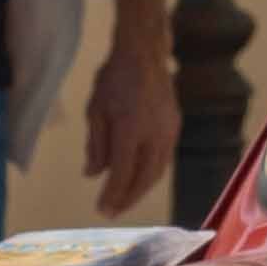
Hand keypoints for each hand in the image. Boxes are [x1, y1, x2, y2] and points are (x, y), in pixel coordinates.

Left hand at [83, 42, 173, 216]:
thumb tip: (92, 175)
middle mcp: (153, 136)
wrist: (144, 54)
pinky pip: (163, 160)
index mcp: (130, 131)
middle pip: (142, 179)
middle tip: (112, 211)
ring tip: (125, 199)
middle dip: (127, 198)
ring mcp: (168, 132)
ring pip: (156, 172)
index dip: (112, 195)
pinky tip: (139, 178)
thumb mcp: (95, 111)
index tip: (102, 210)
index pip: (122, 173)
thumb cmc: (113, 79)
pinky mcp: (174, 128)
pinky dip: (150, 174)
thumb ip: (95, 145)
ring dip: (140, 190)